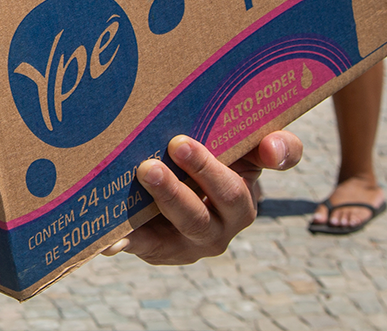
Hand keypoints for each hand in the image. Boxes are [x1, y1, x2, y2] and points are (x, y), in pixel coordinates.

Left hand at [101, 130, 301, 264]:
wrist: (164, 202)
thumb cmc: (195, 167)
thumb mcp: (224, 149)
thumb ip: (252, 139)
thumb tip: (274, 148)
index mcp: (247, 187)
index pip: (273, 162)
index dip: (276, 153)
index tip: (268, 146)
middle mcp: (228, 218)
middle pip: (229, 194)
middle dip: (204, 169)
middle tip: (178, 142)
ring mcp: (195, 238)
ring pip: (191, 220)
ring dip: (170, 195)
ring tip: (147, 170)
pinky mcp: (160, 249)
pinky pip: (145, 244)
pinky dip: (127, 241)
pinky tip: (110, 239)